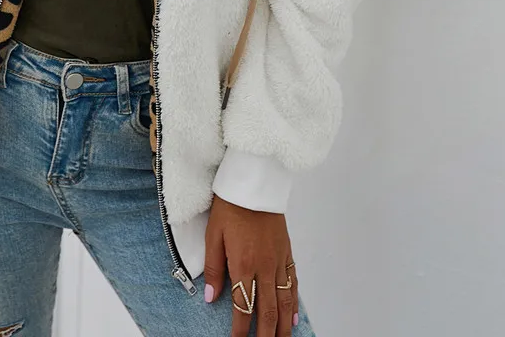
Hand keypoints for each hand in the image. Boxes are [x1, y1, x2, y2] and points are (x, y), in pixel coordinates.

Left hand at [204, 195, 298, 336]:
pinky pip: (293, 283)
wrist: (253, 183)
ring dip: (282, 325)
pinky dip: (293, 302)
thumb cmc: (230, 206)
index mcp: (243, 264)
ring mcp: (278, 260)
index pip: (243, 307)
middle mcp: (264, 267)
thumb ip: (214, 268)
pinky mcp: (287, 252)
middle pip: (267, 310)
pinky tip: (292, 316)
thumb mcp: (213, 235)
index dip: (241, 330)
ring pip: (283, 301)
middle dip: (265, 334)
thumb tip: (211, 297)